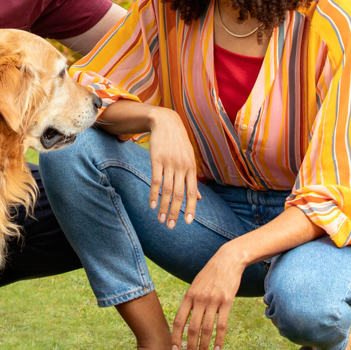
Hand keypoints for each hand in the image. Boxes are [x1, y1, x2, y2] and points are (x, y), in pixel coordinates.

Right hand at [145, 109, 199, 227]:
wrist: (166, 123)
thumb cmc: (179, 144)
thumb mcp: (189, 160)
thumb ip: (193, 180)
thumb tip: (199, 198)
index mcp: (191, 169)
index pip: (192, 193)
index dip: (191, 208)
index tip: (187, 222)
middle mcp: (182, 168)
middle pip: (179, 194)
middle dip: (175, 212)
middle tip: (169, 226)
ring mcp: (169, 164)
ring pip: (167, 190)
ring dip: (163, 207)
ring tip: (159, 219)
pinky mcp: (156, 160)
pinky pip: (155, 180)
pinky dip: (153, 194)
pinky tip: (151, 205)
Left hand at [172, 246, 243, 349]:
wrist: (227, 260)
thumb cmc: (210, 274)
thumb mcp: (195, 285)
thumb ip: (190, 301)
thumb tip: (185, 318)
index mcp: (188, 296)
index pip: (178, 321)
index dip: (176, 337)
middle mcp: (199, 300)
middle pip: (192, 329)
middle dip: (190, 347)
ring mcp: (213, 301)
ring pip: (207, 329)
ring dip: (204, 346)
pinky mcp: (227, 302)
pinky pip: (222, 324)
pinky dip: (219, 339)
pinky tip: (217, 349)